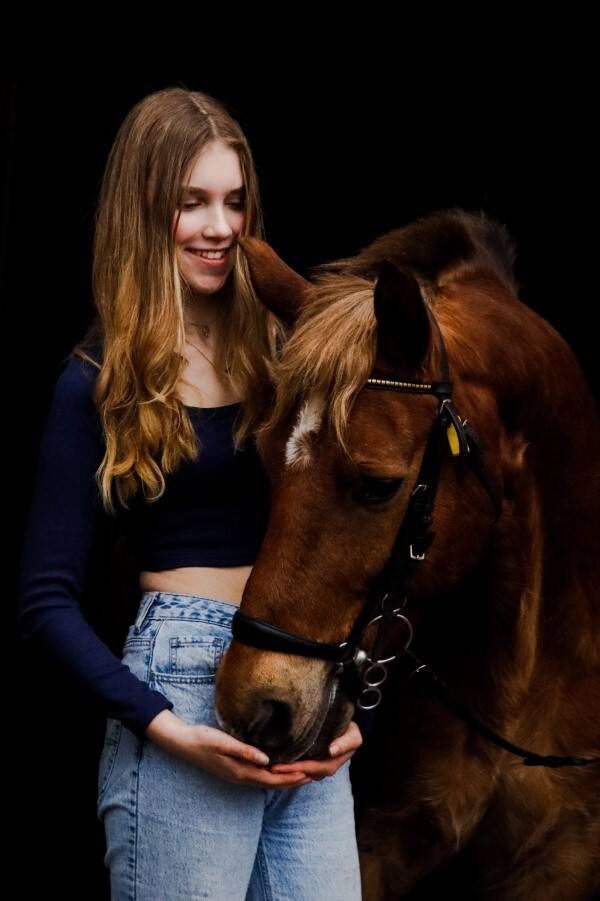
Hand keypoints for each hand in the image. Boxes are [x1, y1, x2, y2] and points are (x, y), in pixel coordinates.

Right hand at [145, 709, 312, 788]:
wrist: (183, 743)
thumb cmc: (203, 740)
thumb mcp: (224, 743)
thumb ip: (245, 752)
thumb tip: (266, 761)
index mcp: (240, 772)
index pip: (271, 779)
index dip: (289, 778)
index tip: (307, 774)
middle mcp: (240, 777)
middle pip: (271, 784)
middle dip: (291, 782)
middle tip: (311, 777)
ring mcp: (236, 775)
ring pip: (265, 782)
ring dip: (283, 780)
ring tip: (300, 775)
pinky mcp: (233, 770)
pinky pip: (258, 777)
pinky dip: (272, 776)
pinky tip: (277, 769)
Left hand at [268, 719, 362, 780]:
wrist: (348, 726)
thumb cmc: (350, 728)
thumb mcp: (353, 734)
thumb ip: (345, 742)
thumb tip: (331, 751)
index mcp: (335, 762)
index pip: (317, 768)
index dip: (301, 768)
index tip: (285, 766)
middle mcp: (327, 768)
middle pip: (307, 772)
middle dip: (289, 771)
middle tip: (272, 768)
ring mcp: (320, 766)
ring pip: (302, 773)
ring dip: (288, 772)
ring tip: (271, 768)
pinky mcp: (313, 762)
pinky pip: (301, 769)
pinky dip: (290, 768)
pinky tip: (277, 765)